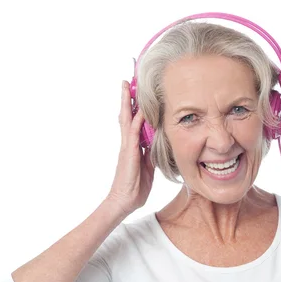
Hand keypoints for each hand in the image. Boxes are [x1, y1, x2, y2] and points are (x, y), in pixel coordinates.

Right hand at [107, 80, 154, 214]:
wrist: (124, 201)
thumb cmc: (135, 187)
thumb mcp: (147, 167)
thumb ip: (150, 153)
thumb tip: (156, 144)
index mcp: (132, 146)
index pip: (133, 121)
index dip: (134, 106)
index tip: (136, 91)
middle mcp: (127, 143)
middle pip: (126, 115)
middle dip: (127, 98)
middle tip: (127, 80)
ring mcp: (127, 147)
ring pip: (126, 119)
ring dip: (128, 102)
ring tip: (128, 86)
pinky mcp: (128, 153)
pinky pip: (132, 134)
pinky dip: (136, 121)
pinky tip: (139, 111)